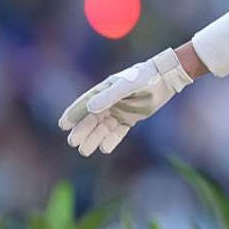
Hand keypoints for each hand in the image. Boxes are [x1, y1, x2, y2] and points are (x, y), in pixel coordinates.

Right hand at [58, 48, 192, 156]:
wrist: (164, 79)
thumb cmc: (144, 77)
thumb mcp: (126, 85)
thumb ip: (109, 96)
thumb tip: (91, 108)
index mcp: (104, 90)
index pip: (84, 104)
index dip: (74, 114)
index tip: (63, 125)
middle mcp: (109, 102)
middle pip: (91, 120)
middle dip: (82, 131)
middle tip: (74, 142)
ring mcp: (119, 111)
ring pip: (103, 128)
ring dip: (94, 138)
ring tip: (85, 150)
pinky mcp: (130, 119)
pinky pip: (118, 132)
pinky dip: (112, 140)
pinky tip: (105, 148)